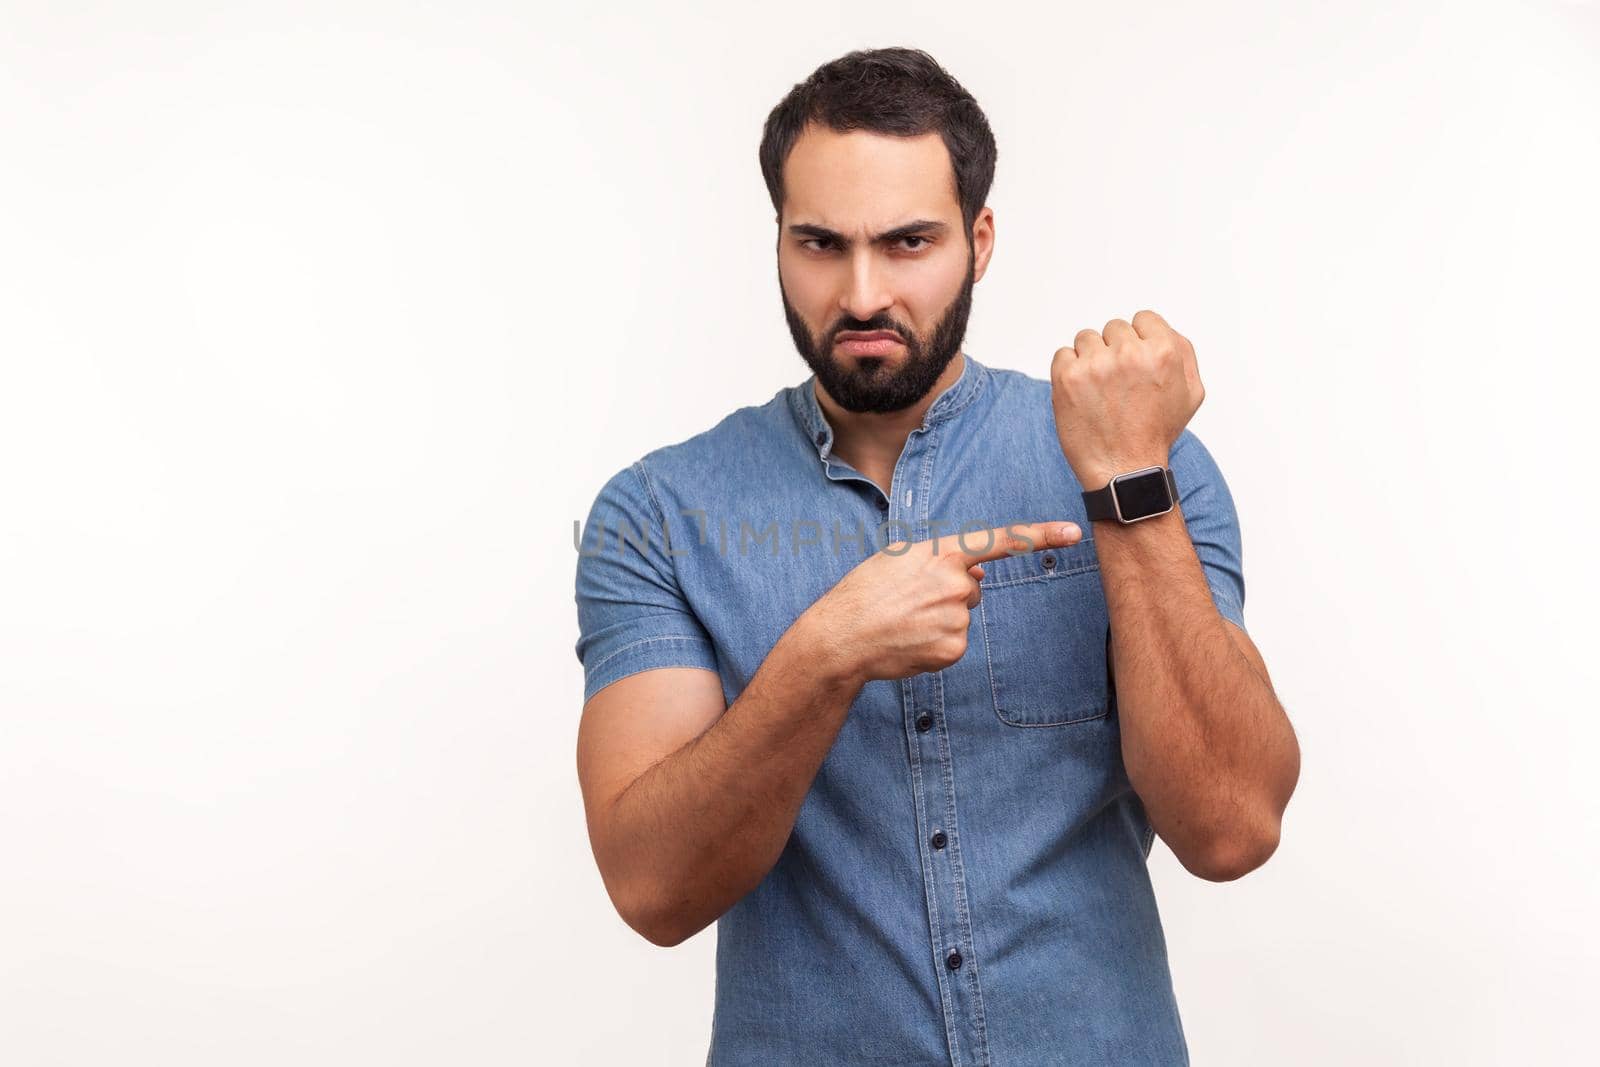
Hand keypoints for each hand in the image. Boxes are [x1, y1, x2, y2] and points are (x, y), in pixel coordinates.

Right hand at [803, 521, 1082, 685]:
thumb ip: (944, 560)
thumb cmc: (866, 592)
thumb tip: (981, 574)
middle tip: (908, 599)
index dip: (1040, 534)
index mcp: (941, 552)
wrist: (843, 637)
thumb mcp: (900, 559)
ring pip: (963, 614)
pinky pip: (956, 640)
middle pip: (973, 586)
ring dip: (940, 617)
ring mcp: (957, 617)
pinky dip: (936, 641)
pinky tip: (911, 639)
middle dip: (949, 591)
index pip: (999, 541)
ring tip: (904, 619)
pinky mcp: (955, 648)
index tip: (1074, 533)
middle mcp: (957, 583)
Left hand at [1051, 309, 1203, 487]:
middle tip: (1118, 385)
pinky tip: (1082, 395)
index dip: (1139, 342)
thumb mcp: (1191, 392)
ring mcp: (1096, 364)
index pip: (1143, 319)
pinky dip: (1069, 372)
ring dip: (1090, 360)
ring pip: (1086, 339)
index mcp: (1164, 351)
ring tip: (1099, 391)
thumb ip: (1183, 352)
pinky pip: (1062, 355)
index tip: (1134, 365)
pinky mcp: (1068, 377)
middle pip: (1114, 328)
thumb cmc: (1155, 433)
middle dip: (1114, 352)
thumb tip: (1161, 330)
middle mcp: (1130, 353)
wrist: (1124, 469)